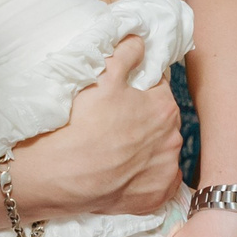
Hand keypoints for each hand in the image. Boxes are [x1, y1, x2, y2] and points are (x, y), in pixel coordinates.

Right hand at [5, 37, 179, 222]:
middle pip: (162, 124)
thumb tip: (139, 39)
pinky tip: (125, 175)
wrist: (63, 173)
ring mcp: (165, 171)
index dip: (140, 93)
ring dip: (147, 151)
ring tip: (117, 153)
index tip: (123, 100)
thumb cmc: (82, 123)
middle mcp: (173, 139)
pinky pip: (158, 183)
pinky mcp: (156, 196)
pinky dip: (146, 179)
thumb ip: (126, 54)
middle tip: (116, 127)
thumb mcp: (103, 77)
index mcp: (164, 108)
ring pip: (161, 153)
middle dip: (146, 122)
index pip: (159, 91)